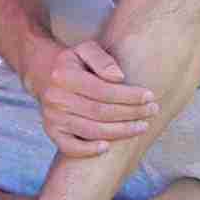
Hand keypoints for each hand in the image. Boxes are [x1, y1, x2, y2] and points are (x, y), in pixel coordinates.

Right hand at [30, 40, 158, 157]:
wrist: (46, 75)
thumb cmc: (75, 63)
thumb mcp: (86, 50)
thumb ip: (102, 59)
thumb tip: (118, 78)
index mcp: (63, 75)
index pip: (103, 91)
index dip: (129, 96)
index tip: (150, 96)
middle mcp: (55, 97)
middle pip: (101, 112)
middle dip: (131, 113)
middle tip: (152, 111)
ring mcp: (52, 116)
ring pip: (92, 130)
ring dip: (121, 131)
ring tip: (143, 126)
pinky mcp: (52, 131)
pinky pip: (70, 147)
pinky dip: (89, 150)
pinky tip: (108, 147)